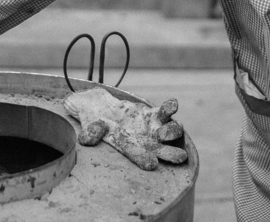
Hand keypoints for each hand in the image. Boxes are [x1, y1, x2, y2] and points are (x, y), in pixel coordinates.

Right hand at [64, 87, 187, 170]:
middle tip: (180, 156)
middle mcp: (144, 142)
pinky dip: (169, 108)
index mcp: (128, 148)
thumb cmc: (94, 123)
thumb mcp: (89, 127)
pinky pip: (163, 112)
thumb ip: (90, 132)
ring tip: (178, 128)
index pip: (137, 155)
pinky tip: (173, 105)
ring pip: (167, 132)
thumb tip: (88, 137)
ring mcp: (151, 128)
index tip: (152, 164)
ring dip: (173, 131)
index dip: (143, 159)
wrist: (100, 109)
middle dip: (171, 153)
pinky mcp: (153, 114)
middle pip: (160, 150)